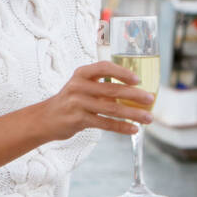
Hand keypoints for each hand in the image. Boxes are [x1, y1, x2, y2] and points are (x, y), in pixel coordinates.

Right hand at [34, 61, 154, 140]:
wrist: (46, 119)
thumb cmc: (71, 101)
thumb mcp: (82, 87)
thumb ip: (102, 87)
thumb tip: (135, 93)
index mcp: (82, 74)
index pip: (104, 67)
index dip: (122, 72)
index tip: (138, 79)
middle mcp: (79, 86)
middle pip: (112, 90)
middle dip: (135, 95)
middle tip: (150, 99)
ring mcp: (77, 103)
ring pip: (111, 109)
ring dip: (133, 114)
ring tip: (148, 118)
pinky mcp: (78, 120)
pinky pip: (105, 123)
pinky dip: (121, 127)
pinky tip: (133, 129)